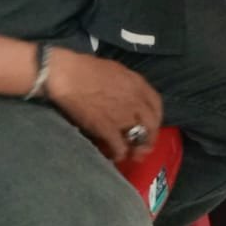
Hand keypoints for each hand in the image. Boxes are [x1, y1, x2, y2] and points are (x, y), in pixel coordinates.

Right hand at [45, 50, 163, 162]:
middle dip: (150, 138)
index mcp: (138, 84)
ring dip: (136, 150)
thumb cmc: (87, 69)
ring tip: (132, 155)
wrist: (68, 75)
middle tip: (144, 146)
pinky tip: (115, 156)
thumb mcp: (117, 71)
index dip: (156, 118)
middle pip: (152, 125)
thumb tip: (130, 98)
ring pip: (138, 139)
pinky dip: (119, 154)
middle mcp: (136, 101)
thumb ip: (129, 86)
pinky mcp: (107, 128)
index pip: (157, 105)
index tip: (151, 125)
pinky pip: (120, 147)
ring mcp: (123, 116)